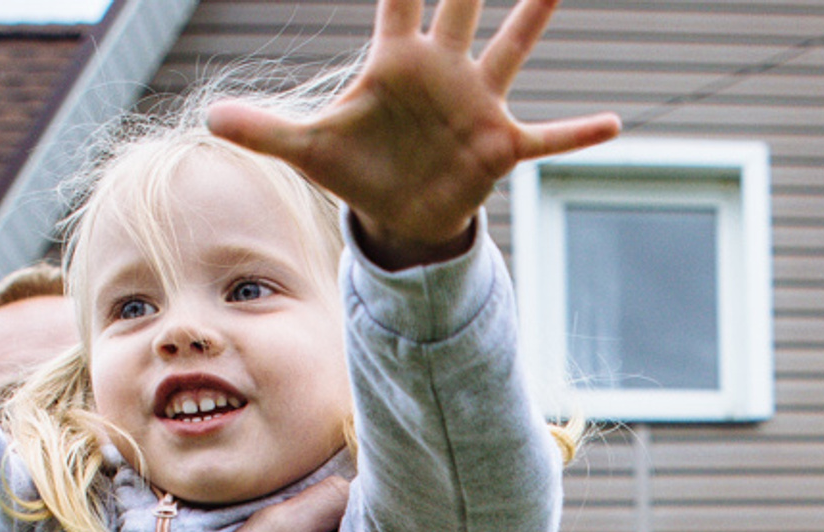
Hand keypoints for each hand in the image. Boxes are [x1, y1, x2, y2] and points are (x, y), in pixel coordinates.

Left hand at [207, 0, 620, 269]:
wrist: (398, 217)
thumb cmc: (356, 170)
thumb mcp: (307, 150)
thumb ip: (264, 128)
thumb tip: (210, 118)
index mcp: (396, 60)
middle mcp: (443, 71)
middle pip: (462, 4)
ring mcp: (476, 106)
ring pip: (510, 51)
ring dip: (532, 19)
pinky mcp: (499, 148)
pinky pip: (546, 138)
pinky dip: (578, 133)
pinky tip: (613, 125)